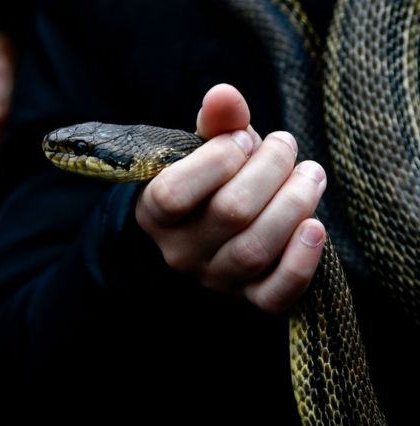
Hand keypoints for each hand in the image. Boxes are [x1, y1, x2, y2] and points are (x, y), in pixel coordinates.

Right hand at [136, 84, 326, 312]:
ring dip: (294, 204)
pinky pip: (275, 294)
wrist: (212, 228)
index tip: (244, 139)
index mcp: (155, 212)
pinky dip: (301, 262)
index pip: (175, 193)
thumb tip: (224, 93)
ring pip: (254, 249)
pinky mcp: (249, 297)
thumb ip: (215, 123)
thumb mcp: (206, 148)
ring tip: (311, 175)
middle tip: (286, 146)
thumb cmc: (210, 179)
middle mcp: (179, 251)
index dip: (218, 159)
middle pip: (229, 213)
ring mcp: (214, 278)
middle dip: (270, 169)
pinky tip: (316, 228)